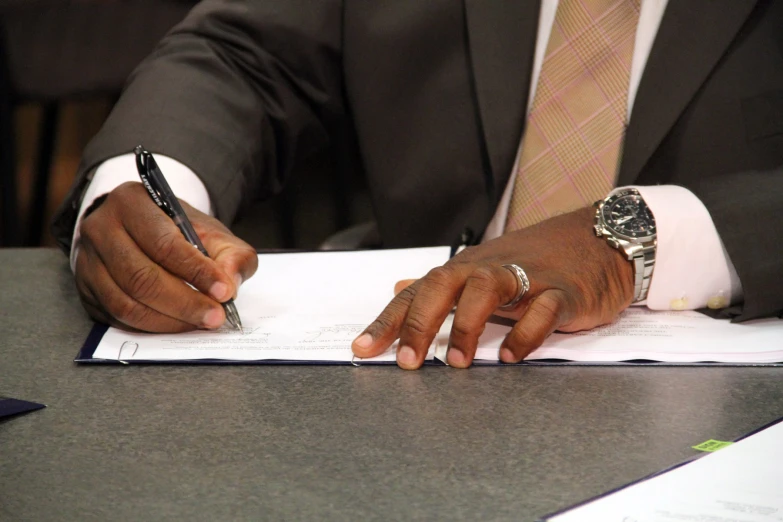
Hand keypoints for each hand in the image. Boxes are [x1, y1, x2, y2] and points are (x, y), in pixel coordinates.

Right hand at [74, 182, 257, 331]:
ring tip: (200, 322)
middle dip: (184, 303)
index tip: (223, 291)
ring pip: (125, 302)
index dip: (196, 272)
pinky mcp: (86, 289)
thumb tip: (229, 284)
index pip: (163, 243)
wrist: (143, 229)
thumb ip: (232, 254)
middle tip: (215, 316)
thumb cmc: (179, 230)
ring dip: (168, 320)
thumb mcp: (212, 231)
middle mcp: (101, 228)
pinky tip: (177, 324)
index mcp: (131, 202)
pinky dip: (151, 326)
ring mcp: (87, 260)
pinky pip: (117, 316)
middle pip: (141, 277)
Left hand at [351, 207, 633, 368]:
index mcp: (468, 268)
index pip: (419, 292)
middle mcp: (491, 268)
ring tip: (458, 363)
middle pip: (446, 284)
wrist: (600, 240)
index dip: (390, 320)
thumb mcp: (483, 271)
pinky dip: (527, 332)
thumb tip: (399, 289)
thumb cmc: (536, 261)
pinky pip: (543, 309)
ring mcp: (528, 277)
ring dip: (468, 325)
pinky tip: (513, 356)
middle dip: (423, 321)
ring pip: (488, 288)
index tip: (364, 351)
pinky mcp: (563, 291)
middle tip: (409, 361)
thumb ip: (440, 286)